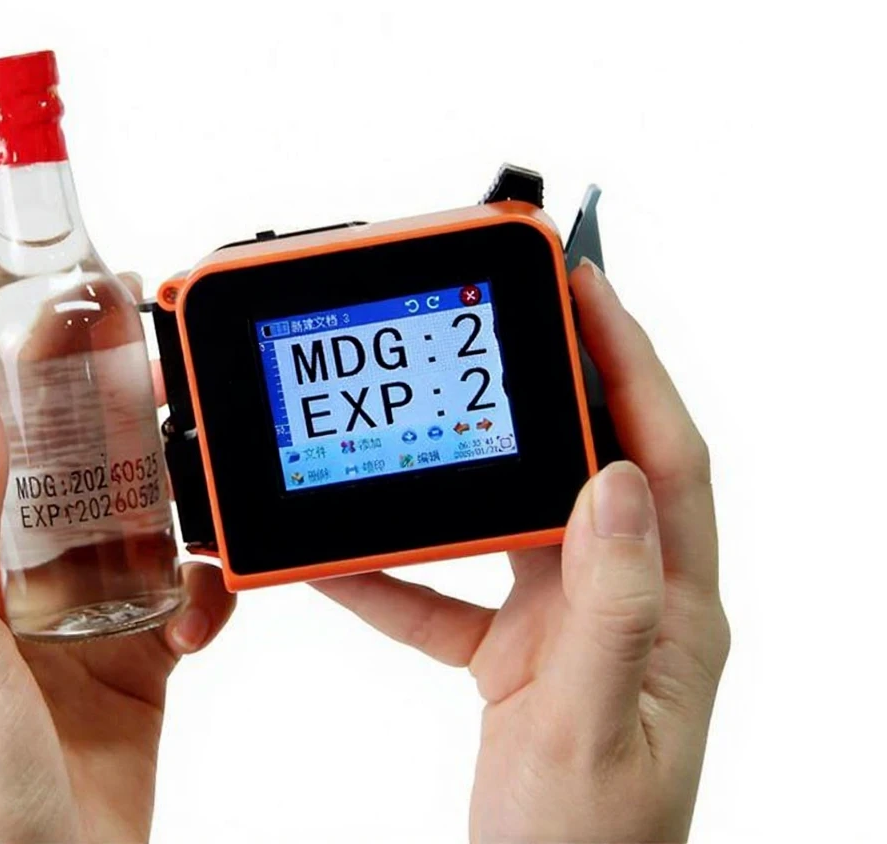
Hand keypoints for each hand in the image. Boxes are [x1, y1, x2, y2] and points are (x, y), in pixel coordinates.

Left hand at [0, 277, 234, 842]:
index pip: (9, 448)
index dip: (45, 382)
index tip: (87, 320)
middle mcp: (29, 590)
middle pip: (89, 477)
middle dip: (129, 425)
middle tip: (172, 374)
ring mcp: (93, 627)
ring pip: (150, 530)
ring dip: (182, 504)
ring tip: (210, 474)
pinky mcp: (148, 666)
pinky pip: (193, 599)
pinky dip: (212, 590)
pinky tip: (211, 596)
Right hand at [315, 260, 729, 842]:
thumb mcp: (593, 726)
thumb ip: (608, 603)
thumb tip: (612, 477)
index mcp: (671, 612)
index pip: (662, 454)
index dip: (626, 358)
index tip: (579, 282)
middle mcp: (625, 603)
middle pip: (589, 461)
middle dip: (545, 379)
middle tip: (495, 311)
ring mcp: (567, 626)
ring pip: (510, 517)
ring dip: (458, 469)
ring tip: (420, 408)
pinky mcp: (513, 655)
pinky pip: (447, 592)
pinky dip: (392, 572)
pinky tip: (336, 557)